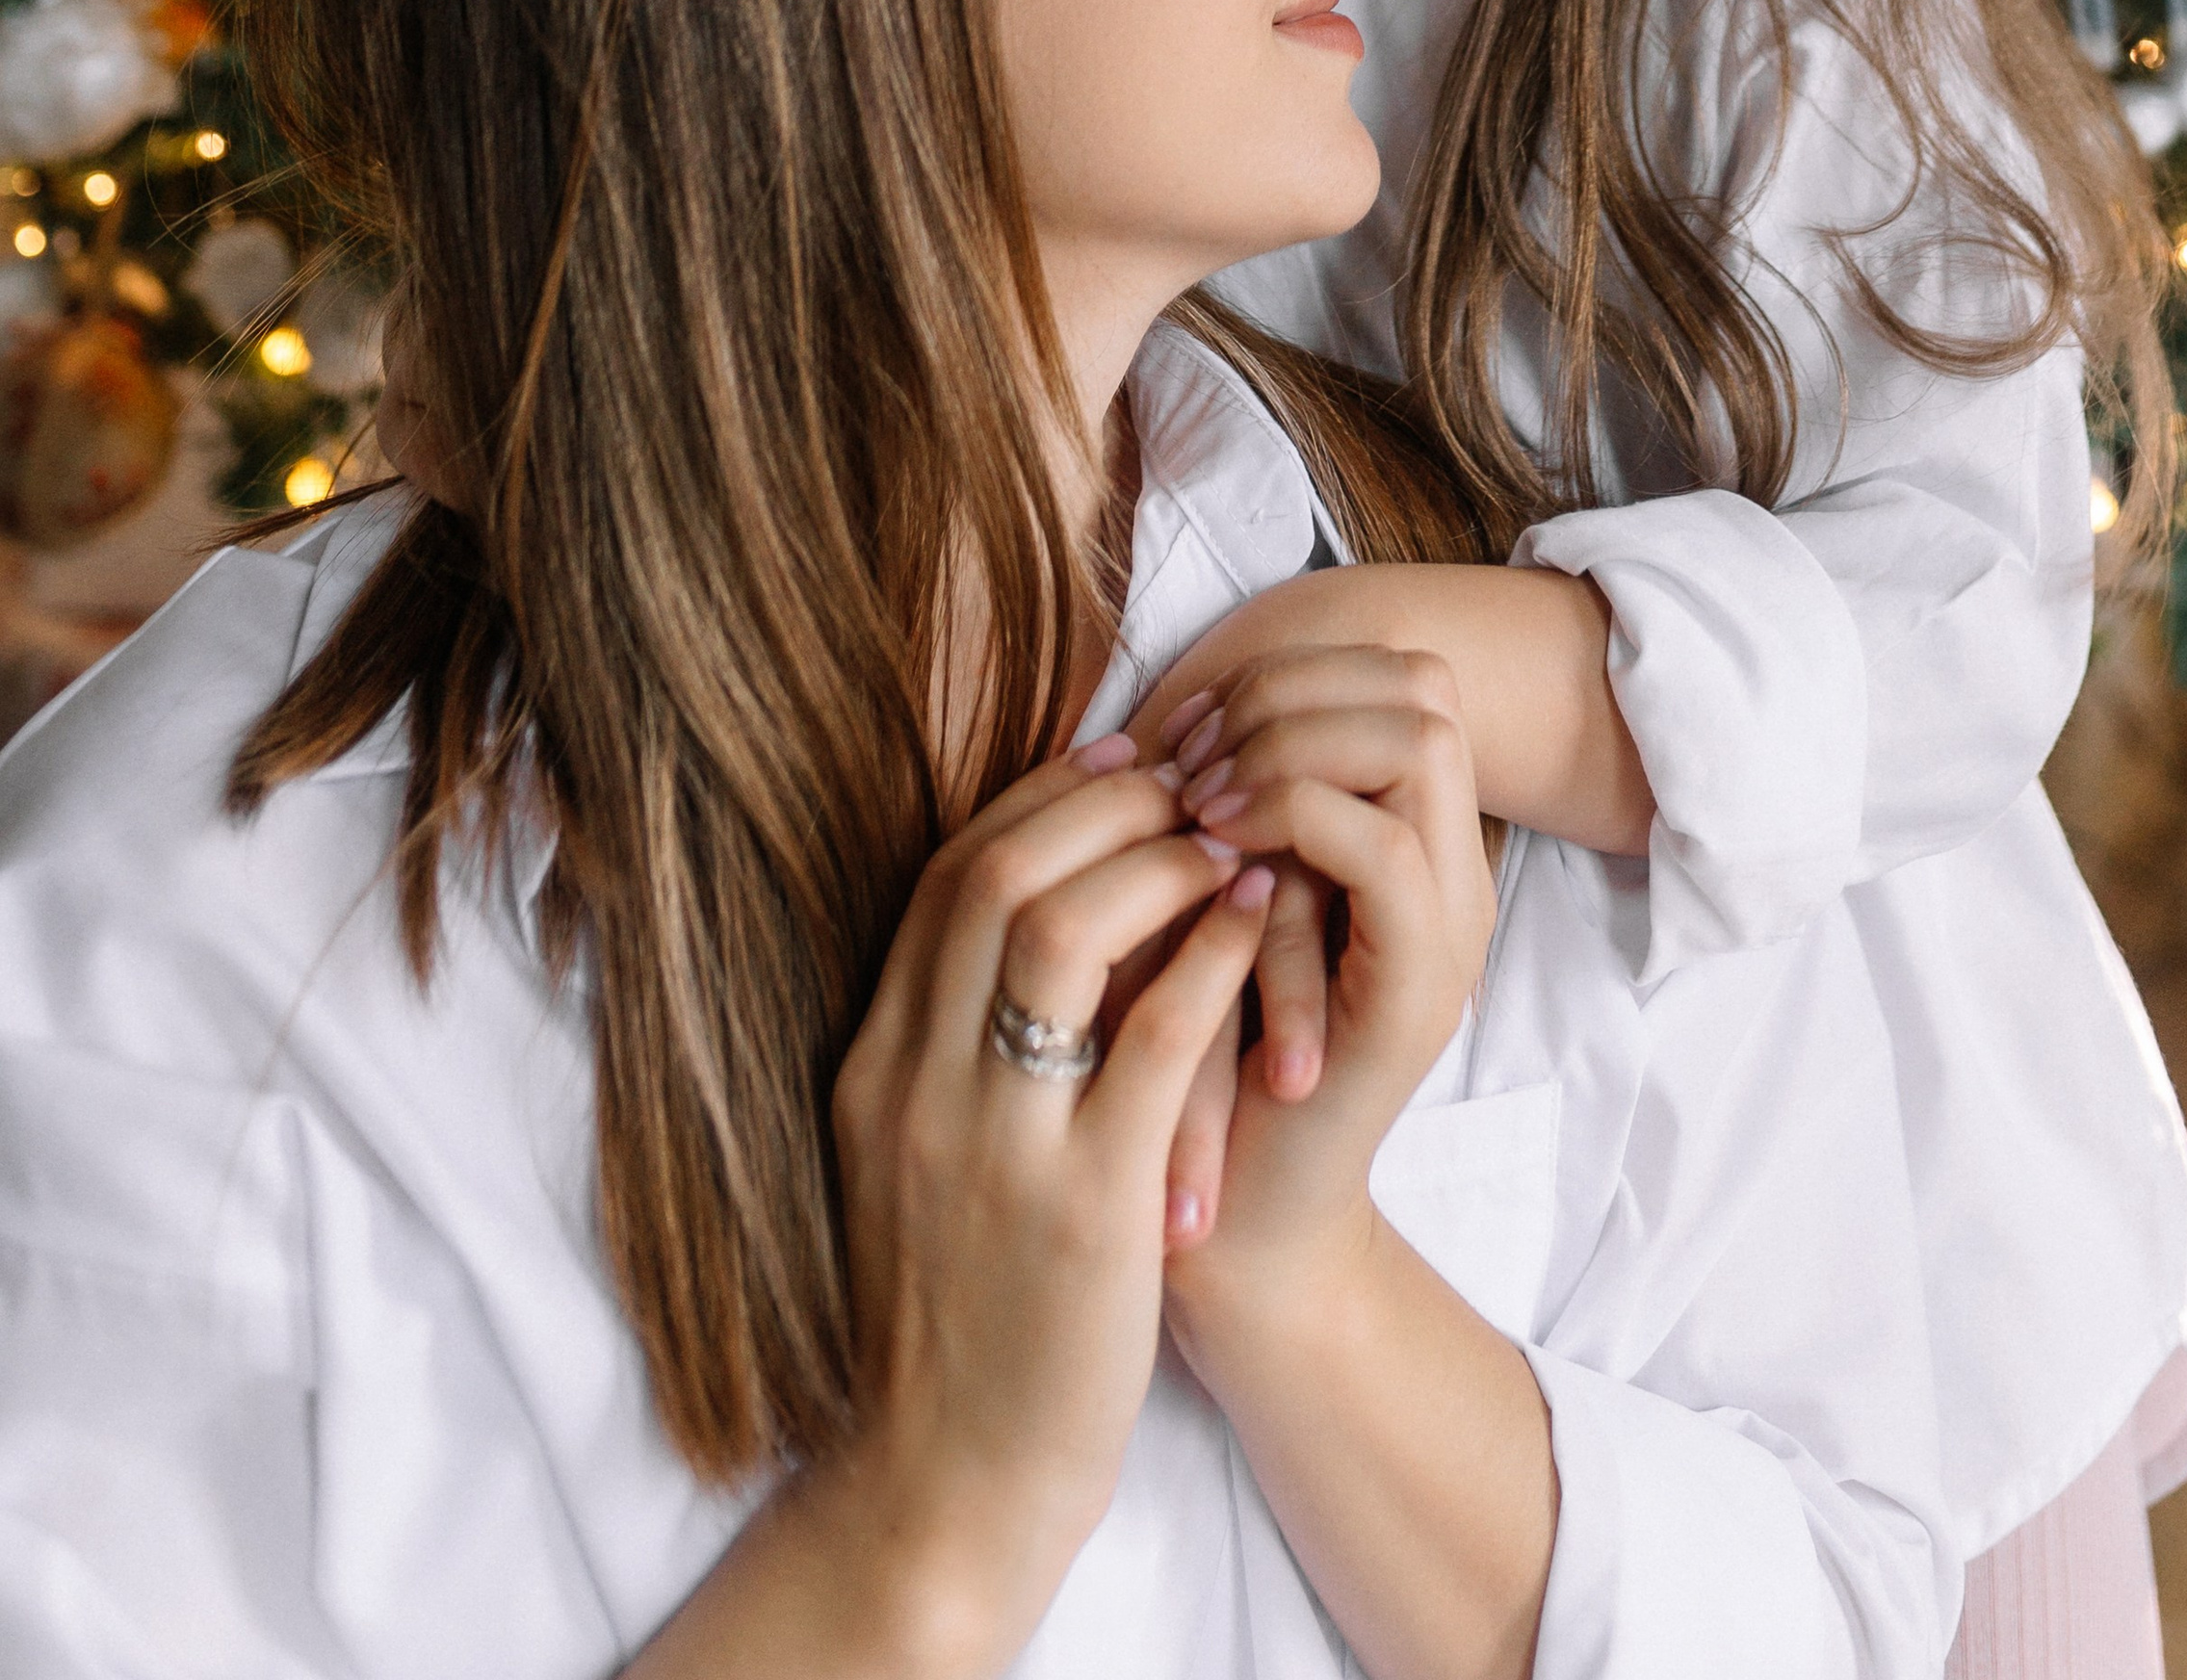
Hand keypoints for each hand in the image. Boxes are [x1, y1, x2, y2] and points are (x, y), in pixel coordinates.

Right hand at [785, 744, 1268, 1675]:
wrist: (942, 1482)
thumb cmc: (951, 1313)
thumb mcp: (911, 1156)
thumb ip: (946, 1041)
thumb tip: (1017, 913)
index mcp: (874, 1066)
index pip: (945, 878)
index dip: (1037, 800)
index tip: (1117, 756)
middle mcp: (917, 1086)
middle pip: (992, 878)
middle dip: (1096, 802)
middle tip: (1187, 769)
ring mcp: (993, 1144)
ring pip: (1057, 934)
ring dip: (1150, 862)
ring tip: (1226, 836)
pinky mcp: (1081, 1208)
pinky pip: (1152, 1040)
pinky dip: (1209, 958)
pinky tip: (1259, 921)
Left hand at [1137, 561, 1646, 1243]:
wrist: (1231, 1218)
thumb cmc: (1197, 1052)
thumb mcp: (1209, 899)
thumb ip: (1225, 804)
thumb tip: (1172, 704)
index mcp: (1414, 839)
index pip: (1401, 670)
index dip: (1293, 667)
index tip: (1192, 726)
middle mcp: (1453, 872)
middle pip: (1422, 687)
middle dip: (1291, 692)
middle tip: (1197, 755)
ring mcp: (1450, 925)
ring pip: (1417, 741)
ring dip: (1291, 746)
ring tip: (1202, 798)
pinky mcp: (1420, 987)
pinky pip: (1381, 845)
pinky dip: (1292, 819)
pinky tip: (1214, 848)